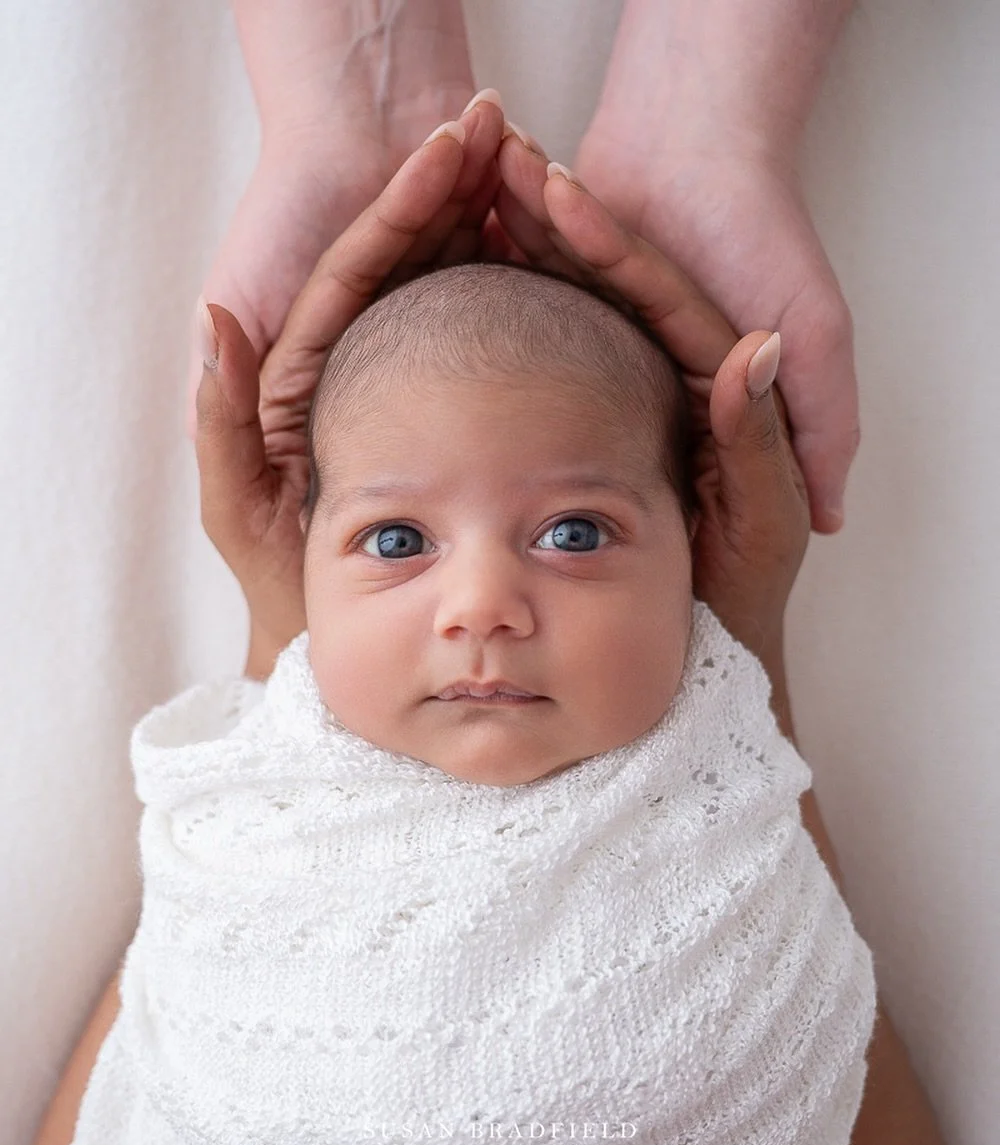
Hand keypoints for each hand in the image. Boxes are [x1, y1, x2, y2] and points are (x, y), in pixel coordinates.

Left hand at [193, 97, 505, 678]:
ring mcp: (406, 379)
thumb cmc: (275, 574)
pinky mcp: (448, 407)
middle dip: (453, 190)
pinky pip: (481, 338)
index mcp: (309, 361)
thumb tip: (214, 317)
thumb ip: (221, 418)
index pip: (357, 266)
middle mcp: (359, 357)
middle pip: (407, 256)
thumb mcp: (239, 503)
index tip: (448, 150)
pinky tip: (557, 249)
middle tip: (503, 127)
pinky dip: (515, 290)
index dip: (400, 207)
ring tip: (534, 161)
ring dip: (488, 219)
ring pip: (448, 282)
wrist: (322, 625)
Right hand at [493, 133, 809, 673]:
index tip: (557, 188)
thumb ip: (763, 436)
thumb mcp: (763, 515)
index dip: (609, 240)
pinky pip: (554, 337)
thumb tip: (759, 345)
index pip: (659, 289)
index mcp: (715, 376)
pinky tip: (462, 263)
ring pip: (575, 295)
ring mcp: (630, 383)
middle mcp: (670, 365)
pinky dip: (513, 295)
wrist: (710, 634)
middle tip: (495, 153)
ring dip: (528, 237)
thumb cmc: (745, 584)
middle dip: (554, 216)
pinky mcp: (597, 405)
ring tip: (471, 181)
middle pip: (610, 275)